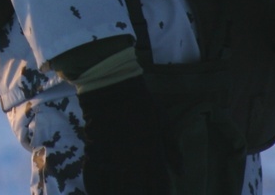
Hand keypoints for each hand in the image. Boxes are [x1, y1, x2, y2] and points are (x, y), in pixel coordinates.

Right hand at [78, 76, 170, 194]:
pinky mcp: (94, 151)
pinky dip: (94, 185)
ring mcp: (111, 157)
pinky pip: (93, 175)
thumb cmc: (142, 105)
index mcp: (152, 155)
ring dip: (115, 192)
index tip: (154, 194)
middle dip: (134, 194)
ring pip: (113, 187)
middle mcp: (132, 160)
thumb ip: (173, 150)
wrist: (113, 89)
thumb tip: (181, 173)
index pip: (158, 187)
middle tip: (134, 193)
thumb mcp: (164, 124)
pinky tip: (96, 190)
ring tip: (116, 193)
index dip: (157, 193)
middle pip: (134, 190)